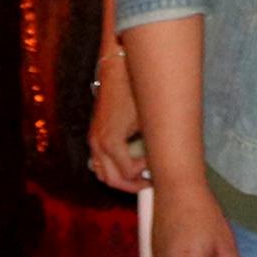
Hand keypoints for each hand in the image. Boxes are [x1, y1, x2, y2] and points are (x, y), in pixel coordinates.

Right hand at [88, 61, 148, 190]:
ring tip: (138, 177)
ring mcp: (93, 139)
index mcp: (111, 142)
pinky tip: (128, 164)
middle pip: (111, 179)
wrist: (118, 70)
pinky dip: (111, 169)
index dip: (143, 176)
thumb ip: (150, 144)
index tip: (156, 170)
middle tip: (149, 183)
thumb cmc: (135, 91)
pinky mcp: (94, 135)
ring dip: (119, 179)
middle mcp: (98, 143)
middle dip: (131, 186)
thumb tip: (163, 162)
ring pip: (102, 173)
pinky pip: (98, 162)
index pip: (126, 173)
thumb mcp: (147, 119)